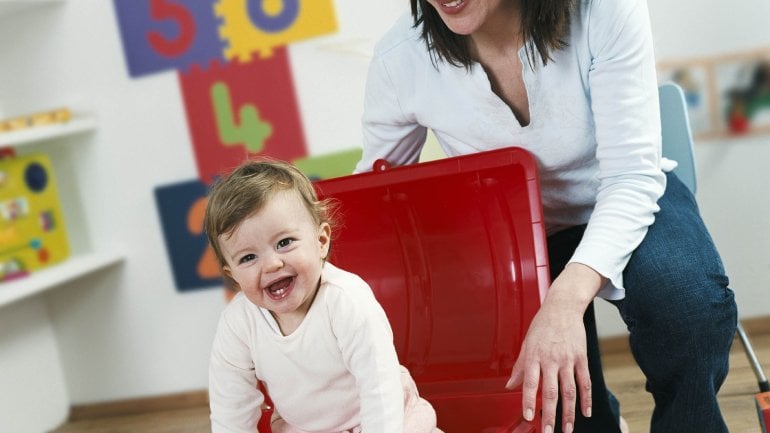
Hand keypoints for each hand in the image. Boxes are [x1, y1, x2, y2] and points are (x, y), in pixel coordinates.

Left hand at [505, 263, 603, 432]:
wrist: (563, 307)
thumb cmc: (542, 325)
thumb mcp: (526, 343)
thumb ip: (520, 367)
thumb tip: (510, 386)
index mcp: (534, 356)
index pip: (530, 383)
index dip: (529, 401)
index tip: (528, 417)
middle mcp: (551, 359)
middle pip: (551, 391)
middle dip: (549, 414)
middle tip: (548, 431)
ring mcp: (568, 359)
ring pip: (570, 391)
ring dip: (569, 413)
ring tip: (567, 429)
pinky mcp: (581, 358)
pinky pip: (585, 382)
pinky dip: (586, 399)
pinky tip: (585, 412)